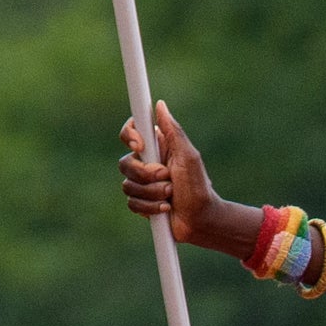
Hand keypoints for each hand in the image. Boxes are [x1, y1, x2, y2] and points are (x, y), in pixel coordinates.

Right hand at [121, 105, 220, 243]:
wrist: (201, 220)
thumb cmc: (199, 187)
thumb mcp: (188, 156)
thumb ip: (173, 131)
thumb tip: (160, 105)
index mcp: (157, 147)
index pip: (131, 131)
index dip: (130, 135)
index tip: (141, 145)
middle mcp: (146, 162)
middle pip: (125, 162)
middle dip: (146, 175)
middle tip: (167, 179)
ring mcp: (141, 183)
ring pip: (127, 184)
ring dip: (152, 193)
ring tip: (170, 196)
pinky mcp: (140, 201)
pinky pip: (131, 202)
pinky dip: (149, 207)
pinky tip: (165, 208)